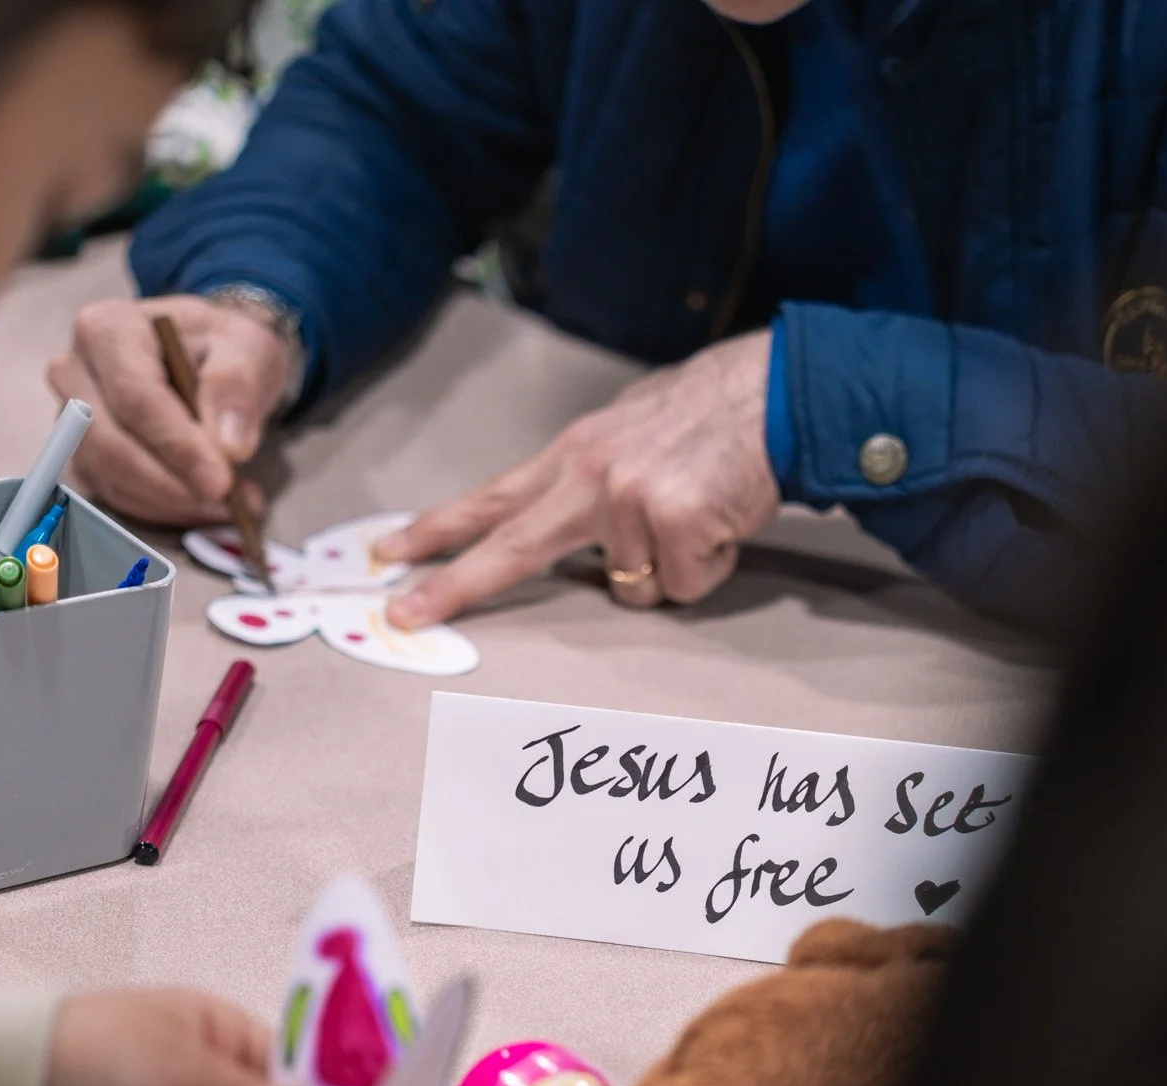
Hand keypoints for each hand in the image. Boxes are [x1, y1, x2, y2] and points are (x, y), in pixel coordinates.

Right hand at [49, 294, 290, 523]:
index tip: (220, 480)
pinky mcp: (84, 457)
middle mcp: (75, 373)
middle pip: (111, 442)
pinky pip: (116, 495)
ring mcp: (72, 421)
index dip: (175, 443)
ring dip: (172, 502)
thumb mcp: (246, 347)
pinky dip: (164, 510)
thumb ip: (237, 387)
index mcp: (107, 329)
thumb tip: (231, 446)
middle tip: (228, 500)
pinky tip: (207, 506)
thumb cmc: (220, 346)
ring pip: (111, 476)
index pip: (134, 395)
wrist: (205, 359)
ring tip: (233, 504)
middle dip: (171, 483)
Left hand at [375, 329, 780, 626]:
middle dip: (452, 585)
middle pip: (509, 547)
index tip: (388, 555)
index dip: (437, 531)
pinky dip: (708, 566)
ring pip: (632, 587)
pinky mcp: (673, 521)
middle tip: (403, 613)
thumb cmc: (713, 416)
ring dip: (670, 567)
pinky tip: (720, 522)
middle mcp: (591, 475)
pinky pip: (680, 585)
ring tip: (700, 517)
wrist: (778, 392)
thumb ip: (590, 476)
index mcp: (575, 454)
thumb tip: (562, 519)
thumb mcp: (631, 431)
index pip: (492, 499)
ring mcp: (630, 499)